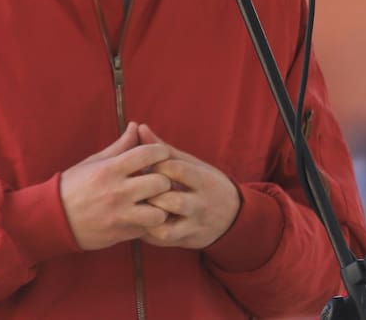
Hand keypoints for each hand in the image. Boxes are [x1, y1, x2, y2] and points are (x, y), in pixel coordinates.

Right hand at [59, 122, 173, 250]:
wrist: (51, 219)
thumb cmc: (74, 186)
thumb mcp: (94, 162)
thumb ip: (120, 146)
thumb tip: (137, 125)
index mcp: (110, 169)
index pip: (148, 154)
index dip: (161, 152)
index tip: (162, 155)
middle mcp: (117, 192)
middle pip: (160, 183)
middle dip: (166, 180)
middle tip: (162, 180)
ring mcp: (119, 215)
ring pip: (159, 212)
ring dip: (162, 207)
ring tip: (158, 202)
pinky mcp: (120, 233)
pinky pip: (148, 230)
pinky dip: (152, 224)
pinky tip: (149, 217)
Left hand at [137, 124, 241, 249]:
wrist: (233, 216)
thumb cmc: (206, 183)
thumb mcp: (192, 164)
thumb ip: (164, 150)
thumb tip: (139, 127)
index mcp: (204, 179)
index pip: (177, 170)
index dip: (155, 165)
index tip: (140, 164)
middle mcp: (201, 203)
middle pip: (172, 200)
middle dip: (149, 194)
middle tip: (132, 188)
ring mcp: (195, 224)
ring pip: (166, 224)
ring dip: (147, 214)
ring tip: (135, 206)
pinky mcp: (187, 240)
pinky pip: (163, 238)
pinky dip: (148, 230)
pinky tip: (140, 220)